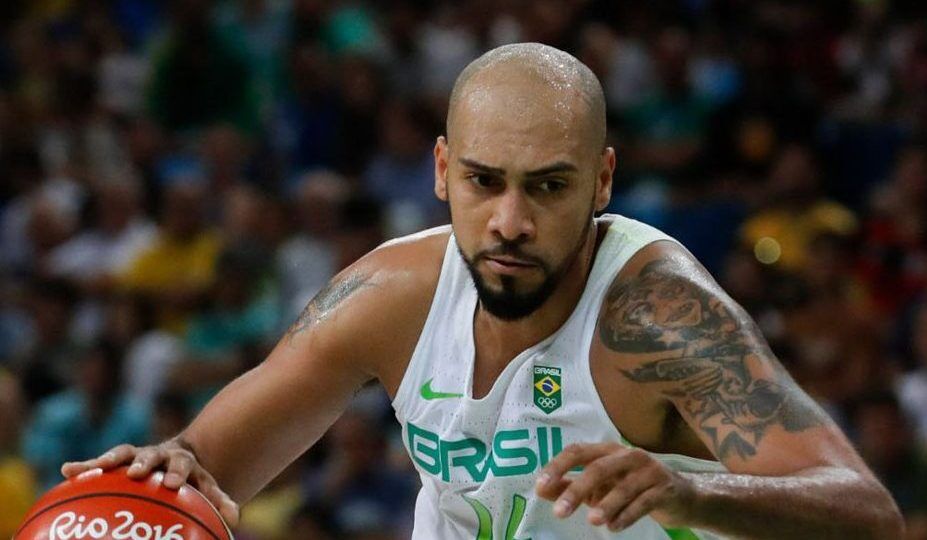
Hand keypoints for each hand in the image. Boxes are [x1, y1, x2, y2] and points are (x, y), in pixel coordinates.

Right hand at [60, 439, 239, 525]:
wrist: (179, 458)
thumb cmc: (193, 481)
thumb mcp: (207, 488)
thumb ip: (219, 501)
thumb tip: (235, 519)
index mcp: (183, 461)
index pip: (182, 465)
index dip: (177, 473)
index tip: (173, 484)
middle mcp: (159, 454)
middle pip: (152, 455)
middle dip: (145, 463)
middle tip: (136, 473)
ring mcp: (138, 455)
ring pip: (124, 454)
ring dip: (109, 460)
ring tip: (92, 469)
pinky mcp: (119, 460)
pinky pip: (100, 463)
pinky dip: (85, 466)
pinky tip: (66, 471)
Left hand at [535, 442, 693, 531]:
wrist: (680, 496)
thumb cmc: (631, 488)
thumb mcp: (599, 486)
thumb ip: (570, 485)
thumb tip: (540, 489)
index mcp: (607, 450)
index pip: (578, 451)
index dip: (558, 466)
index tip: (540, 485)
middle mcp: (627, 455)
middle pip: (598, 468)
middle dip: (577, 490)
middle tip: (560, 512)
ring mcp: (648, 470)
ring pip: (623, 487)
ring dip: (606, 504)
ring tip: (592, 520)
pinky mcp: (664, 488)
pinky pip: (644, 502)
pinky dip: (627, 515)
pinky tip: (614, 527)